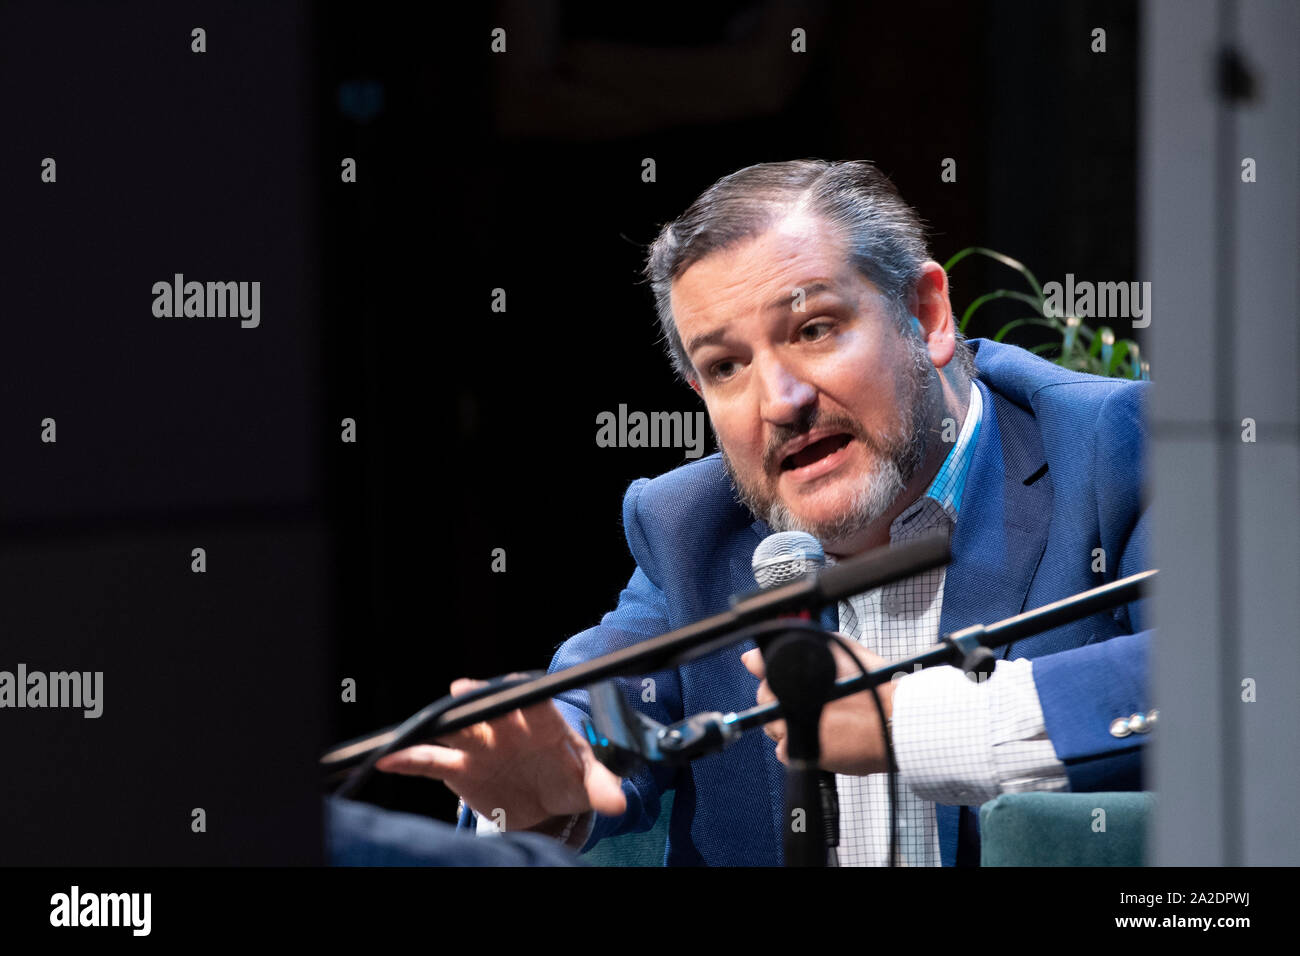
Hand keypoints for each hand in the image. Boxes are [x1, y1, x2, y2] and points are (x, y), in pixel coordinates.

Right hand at [374, 677, 627, 831]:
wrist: (546, 797)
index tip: (517, 687)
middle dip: (477, 698)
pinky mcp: (459, 766)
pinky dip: (410, 759)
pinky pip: (431, 761)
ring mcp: (480, 744)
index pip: (534, 701)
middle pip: (490, 706)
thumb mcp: (590, 781)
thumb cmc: (570, 776)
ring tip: (425, 723)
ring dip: (442, 723)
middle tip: (462, 691)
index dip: (525, 693)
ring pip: (458, 728)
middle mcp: (507, 726)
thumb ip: (603, 787)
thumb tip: (621, 802)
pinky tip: (388, 758)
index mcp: (542, 721)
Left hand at [741, 637, 895, 775]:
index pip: (759, 667)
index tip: (778, 680)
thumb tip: (754, 656)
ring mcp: (791, 723)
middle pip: (765, 699)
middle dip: (781, 702)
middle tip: (810, 705)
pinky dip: (799, 748)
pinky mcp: (799, 750)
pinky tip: (821, 739)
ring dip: (790, 726)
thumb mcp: (839, 649)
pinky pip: (784, 751)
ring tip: (821, 723)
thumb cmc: (874, 684)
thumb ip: (800, 645)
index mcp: (796, 668)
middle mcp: (788, 694)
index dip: (769, 673)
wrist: (898, 720)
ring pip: (773, 727)